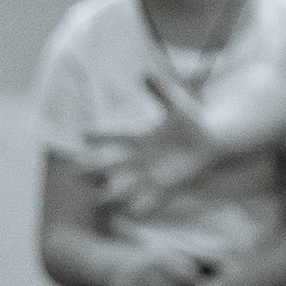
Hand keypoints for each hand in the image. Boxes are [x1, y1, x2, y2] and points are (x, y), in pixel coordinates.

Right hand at [89, 75, 221, 216]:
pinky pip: (152, 200)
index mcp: (141, 139)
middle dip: (93, 168)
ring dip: (112, 193)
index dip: (98, 136)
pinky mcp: (167, 186)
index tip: (81, 134)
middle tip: (75, 171)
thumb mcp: (175, 106)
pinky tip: (132, 212)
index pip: (114, 137)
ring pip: (125, 187)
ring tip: (97, 200)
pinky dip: (143, 206)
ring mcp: (152, 174)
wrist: (210, 141)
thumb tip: (144, 73)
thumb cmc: (191, 122)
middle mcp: (141, 159)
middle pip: (110, 165)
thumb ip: (159, 92)